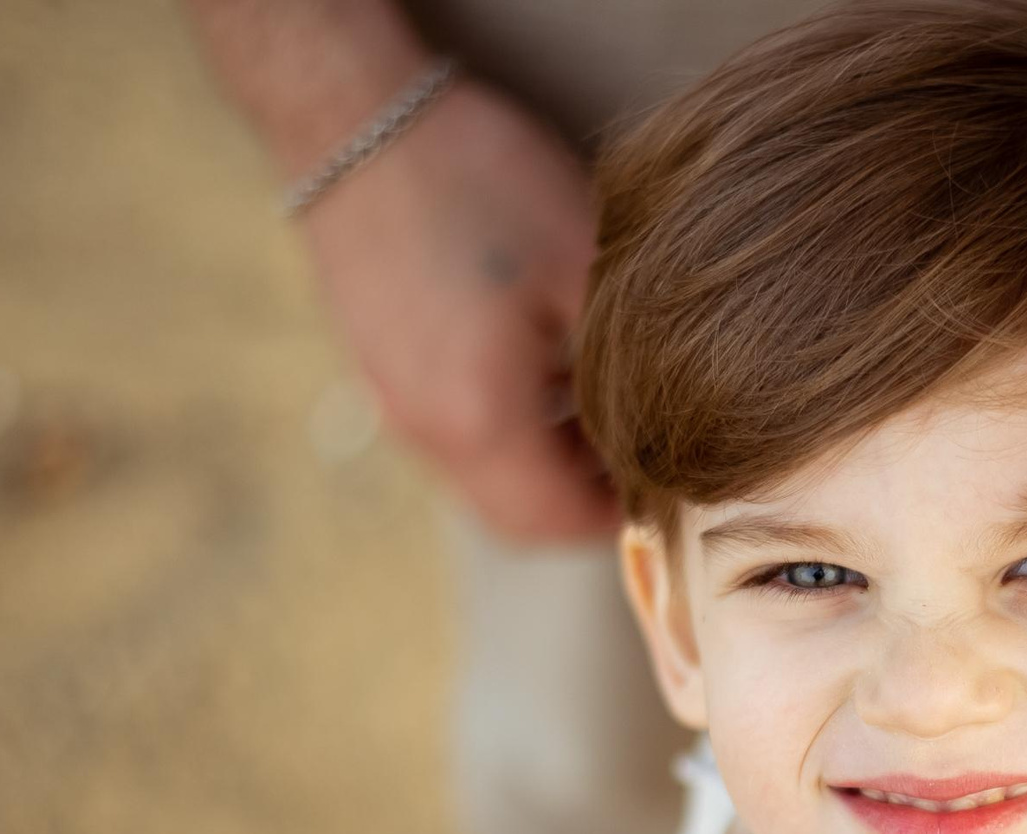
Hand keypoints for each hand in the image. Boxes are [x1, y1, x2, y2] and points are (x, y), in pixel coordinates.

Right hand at [298, 75, 616, 542]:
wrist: (356, 116)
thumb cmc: (481, 181)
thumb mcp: (584, 270)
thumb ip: (621, 373)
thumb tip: (659, 434)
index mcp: (478, 419)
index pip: (561, 524)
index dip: (623, 516)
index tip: (670, 480)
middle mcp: (426, 431)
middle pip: (517, 520)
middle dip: (584, 504)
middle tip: (640, 455)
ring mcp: (394, 404)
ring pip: (485, 480)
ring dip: (546, 467)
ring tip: (598, 407)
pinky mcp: (383, 371)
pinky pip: (455, 434)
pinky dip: (507, 432)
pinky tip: (545, 371)